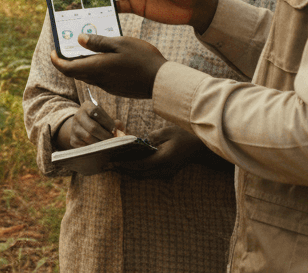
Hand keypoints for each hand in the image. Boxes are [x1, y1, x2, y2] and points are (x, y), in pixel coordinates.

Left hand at [50, 35, 167, 99]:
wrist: (161, 81)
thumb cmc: (142, 59)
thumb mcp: (120, 43)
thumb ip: (99, 42)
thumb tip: (79, 39)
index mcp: (96, 68)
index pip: (68, 69)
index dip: (56, 61)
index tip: (53, 52)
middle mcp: (99, 79)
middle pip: (76, 73)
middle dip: (68, 61)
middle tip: (68, 46)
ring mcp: (108, 85)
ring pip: (88, 75)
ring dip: (83, 64)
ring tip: (87, 48)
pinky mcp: (116, 88)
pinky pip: (99, 78)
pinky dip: (95, 68)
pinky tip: (105, 57)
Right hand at [55, 100, 119, 149]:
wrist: (81, 127)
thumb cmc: (98, 121)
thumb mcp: (105, 117)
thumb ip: (114, 122)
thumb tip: (119, 127)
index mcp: (86, 106)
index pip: (96, 112)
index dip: (107, 121)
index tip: (115, 130)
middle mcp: (78, 116)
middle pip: (93, 127)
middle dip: (106, 135)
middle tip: (113, 140)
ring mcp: (74, 128)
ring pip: (89, 138)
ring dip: (101, 143)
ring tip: (109, 145)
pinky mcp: (73, 140)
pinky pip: (85, 146)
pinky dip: (95, 149)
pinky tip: (100, 148)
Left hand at [114, 125, 231, 179]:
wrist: (200, 147)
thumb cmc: (184, 136)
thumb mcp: (167, 131)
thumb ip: (152, 138)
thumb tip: (138, 143)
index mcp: (164, 159)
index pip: (140, 165)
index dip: (124, 165)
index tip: (111, 162)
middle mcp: (165, 170)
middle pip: (139, 174)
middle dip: (123, 170)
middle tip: (108, 165)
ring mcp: (166, 174)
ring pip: (143, 176)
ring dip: (129, 172)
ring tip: (114, 165)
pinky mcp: (166, 173)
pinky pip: (148, 174)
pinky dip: (137, 170)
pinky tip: (127, 164)